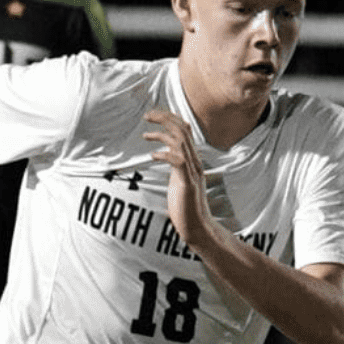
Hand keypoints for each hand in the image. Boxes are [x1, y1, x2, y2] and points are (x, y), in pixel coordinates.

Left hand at [143, 108, 214, 248]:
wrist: (198, 227)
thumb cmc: (186, 206)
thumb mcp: (179, 179)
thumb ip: (176, 165)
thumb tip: (165, 153)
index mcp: (192, 160)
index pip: (185, 130)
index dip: (170, 118)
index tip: (154, 116)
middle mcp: (194, 162)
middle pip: (182, 130)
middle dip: (164, 118)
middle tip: (146, 116)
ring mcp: (192, 172)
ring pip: (181, 141)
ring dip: (161, 133)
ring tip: (145, 134)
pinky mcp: (187, 183)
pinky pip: (178, 161)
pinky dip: (165, 154)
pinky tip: (152, 155)